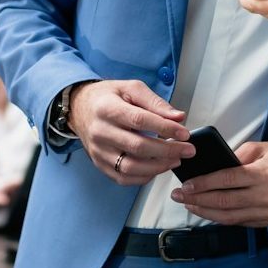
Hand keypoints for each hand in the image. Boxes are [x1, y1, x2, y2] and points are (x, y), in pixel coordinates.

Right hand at [69, 80, 193, 185]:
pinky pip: (123, 178)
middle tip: (188, 150)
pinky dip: (144, 177)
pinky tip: (157, 168)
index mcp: (107, 108)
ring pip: (131, 167)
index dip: (165, 128)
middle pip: (137, 146)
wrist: (80, 108)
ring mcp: (98, 151)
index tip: (184, 133)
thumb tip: (179, 117)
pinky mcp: (99, 164)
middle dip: (168, 150)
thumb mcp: (131, 89)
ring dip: (158, 167)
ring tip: (175, 159)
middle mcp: (100, 132)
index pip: (140, 120)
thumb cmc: (107, 97)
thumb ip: (155, 102)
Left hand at [169, 141, 267, 227]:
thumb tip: (211, 167)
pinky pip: (237, 222)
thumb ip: (236, 156)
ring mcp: (265, 212)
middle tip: (178, 196)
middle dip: (197, 199)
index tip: (185, 185)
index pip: (227, 181)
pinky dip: (219, 217)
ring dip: (204, 211)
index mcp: (262, 175)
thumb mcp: (259, 148)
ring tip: (188, 204)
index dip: (203, 184)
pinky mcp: (265, 221)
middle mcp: (264, 197)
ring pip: (228, 217)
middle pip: (224, 202)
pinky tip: (205, 210)